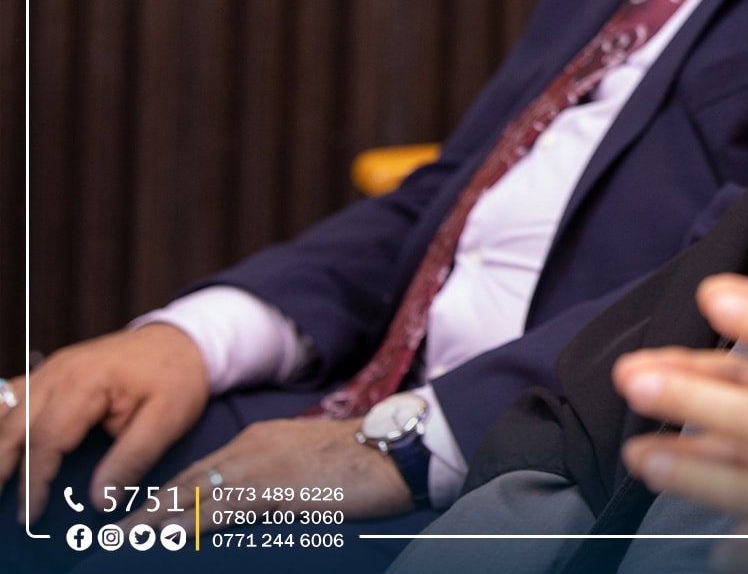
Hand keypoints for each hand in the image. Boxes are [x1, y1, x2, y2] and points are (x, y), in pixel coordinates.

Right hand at [0, 324, 208, 524]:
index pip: (47, 439)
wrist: (182, 340)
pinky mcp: (50, 372)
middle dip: (4, 469)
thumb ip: (132, 460)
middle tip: (8, 510)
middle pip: (14, 427)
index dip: (35, 480)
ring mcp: (51, 369)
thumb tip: (99, 501)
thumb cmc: (177, 379)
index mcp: (86, 382)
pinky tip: (2, 445)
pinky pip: (11, 396)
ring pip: (5, 410)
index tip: (31, 516)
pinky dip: (1, 422)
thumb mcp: (168, 420)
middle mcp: (59, 372)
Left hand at [135, 418, 411, 534]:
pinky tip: (164, 541)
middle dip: (149, 509)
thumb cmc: (367, 462)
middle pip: (186, 482)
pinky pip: (212, 511)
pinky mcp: (267, 488)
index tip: (143, 516)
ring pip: (190, 496)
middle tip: (116, 535)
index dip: (168, 496)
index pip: (201, 472)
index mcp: (261, 440)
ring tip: (123, 543)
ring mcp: (256, 466)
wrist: (396, 448)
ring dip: (153, 521)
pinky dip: (182, 527)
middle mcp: (250, 447)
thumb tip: (263, 508)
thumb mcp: (314, 468)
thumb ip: (281, 483)